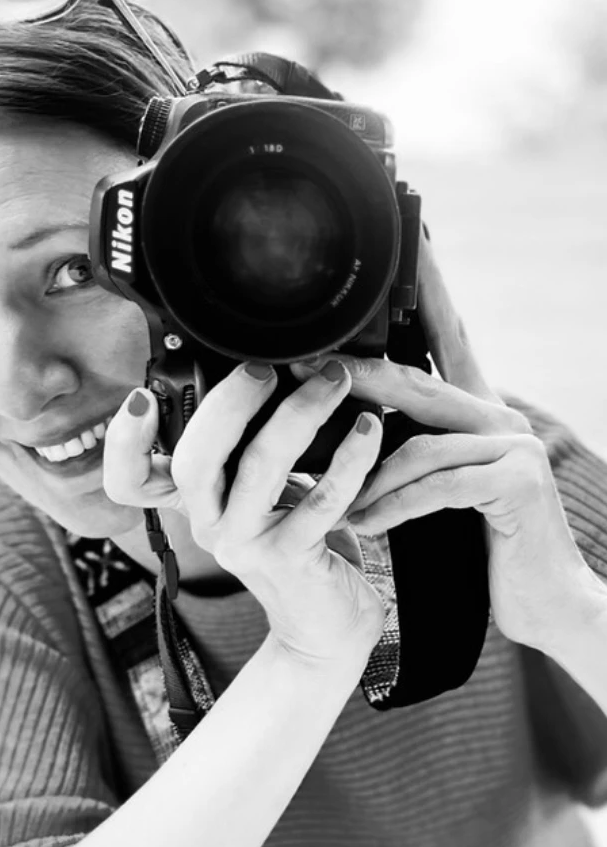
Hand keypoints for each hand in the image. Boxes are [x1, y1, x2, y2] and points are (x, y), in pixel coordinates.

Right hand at [103, 361, 385, 668]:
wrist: (326, 625)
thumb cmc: (296, 544)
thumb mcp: (260, 495)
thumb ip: (247, 449)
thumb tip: (263, 369)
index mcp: (195, 502)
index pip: (130, 481)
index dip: (123, 442)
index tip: (141, 397)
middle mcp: (210, 524)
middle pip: (193, 462)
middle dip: (228, 404)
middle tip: (265, 369)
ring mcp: (246, 545)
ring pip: (259, 469)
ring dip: (299, 414)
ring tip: (333, 381)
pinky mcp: (290, 559)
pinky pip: (321, 499)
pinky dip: (350, 459)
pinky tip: (369, 430)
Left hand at [297, 233, 591, 655]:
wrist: (546, 604)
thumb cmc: (484, 547)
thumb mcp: (444, 491)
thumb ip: (414, 453)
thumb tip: (352, 427)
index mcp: (481, 413)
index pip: (450, 336)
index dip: (431, 287)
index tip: (408, 241)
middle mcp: (500, 417)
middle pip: (417, 383)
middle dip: (356, 377)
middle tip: (300, 367)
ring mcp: (514, 446)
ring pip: (417, 443)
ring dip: (366, 479)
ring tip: (336, 506)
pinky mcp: (516, 484)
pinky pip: (434, 485)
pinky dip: (392, 507)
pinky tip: (365, 526)